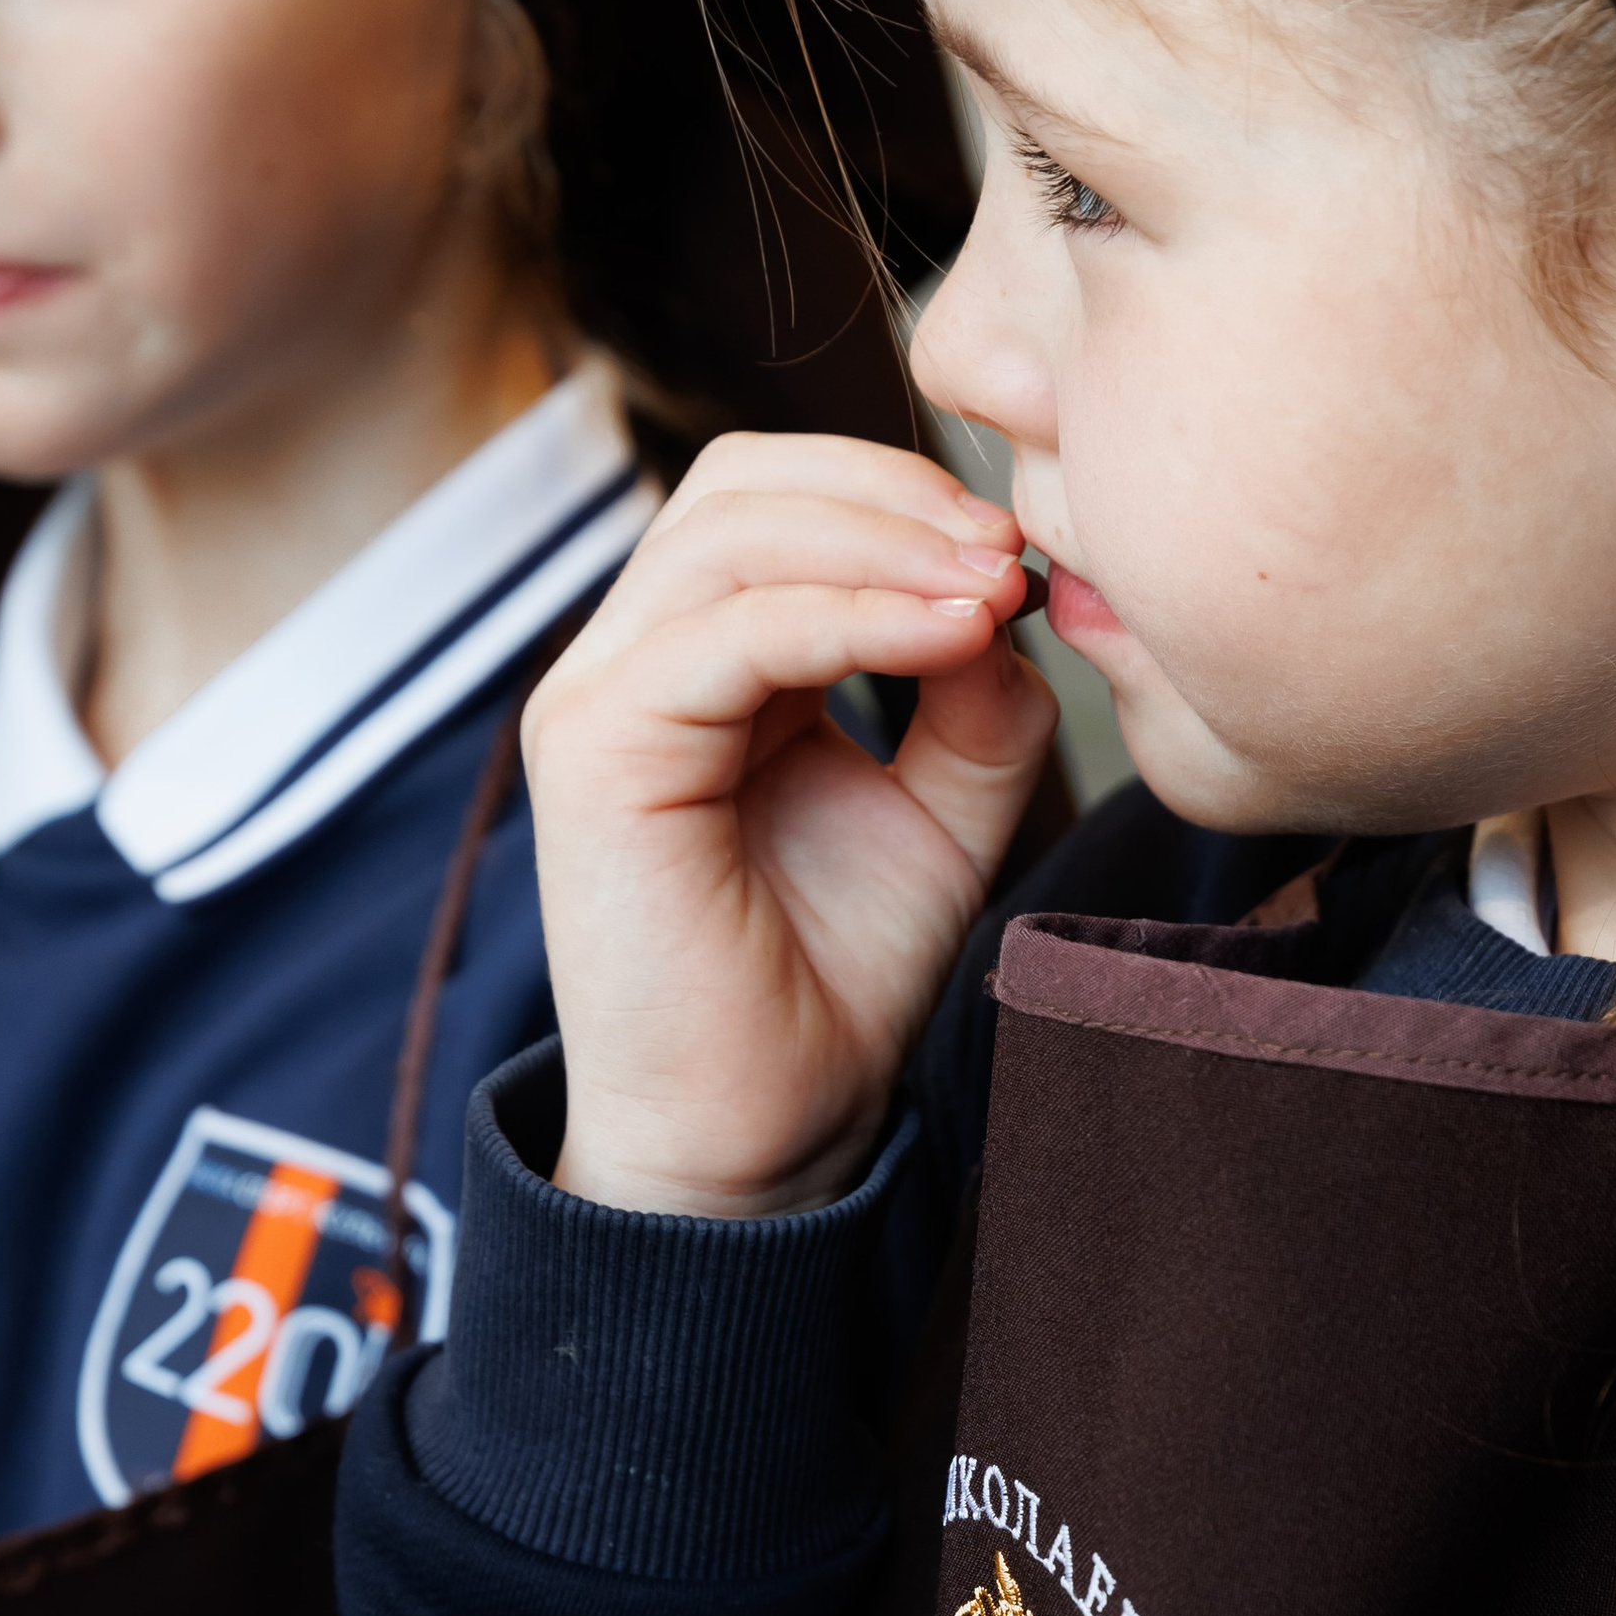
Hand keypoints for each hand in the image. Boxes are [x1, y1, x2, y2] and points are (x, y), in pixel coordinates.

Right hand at [519, 430, 1053, 1219]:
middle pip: (743, 483)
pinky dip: (850, 617)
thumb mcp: (942, 816)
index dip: (901, 494)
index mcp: (705, 660)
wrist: (763, 1131)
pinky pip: (727, 634)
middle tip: (1011, 553)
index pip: (778, 496)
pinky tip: (950, 639)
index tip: (1021, 551)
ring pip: (730, 536)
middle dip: (894, 496)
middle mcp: (635, 662)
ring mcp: (598, 698)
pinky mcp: (594, 751)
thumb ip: (976, 703)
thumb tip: (1005, 599)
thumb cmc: (831, 985)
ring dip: (882, 545)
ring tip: (992, 591)